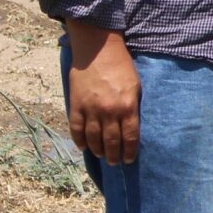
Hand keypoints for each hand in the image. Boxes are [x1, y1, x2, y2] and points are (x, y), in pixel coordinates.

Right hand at [66, 25, 140, 164]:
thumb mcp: (135, 86)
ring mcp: (91, 109)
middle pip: (112, 141)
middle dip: (114, 156)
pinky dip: (79, 141)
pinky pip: (76, 129)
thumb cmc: (121, 66)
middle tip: (114, 162)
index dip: (130, 152)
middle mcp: (109, 111)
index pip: (130, 137)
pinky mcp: (76, 105)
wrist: (98, 50)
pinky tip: (84, 146)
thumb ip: (133, 107)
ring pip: (93, 139)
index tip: (129, 159)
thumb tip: (131, 127)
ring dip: (98, 151)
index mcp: (127, 106)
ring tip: (101, 155)